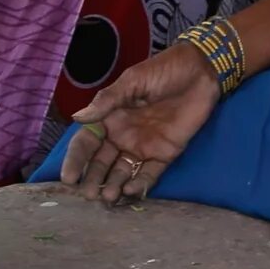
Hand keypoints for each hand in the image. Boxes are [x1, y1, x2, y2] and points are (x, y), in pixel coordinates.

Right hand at [59, 47, 218, 204]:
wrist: (200, 71)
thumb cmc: (164, 71)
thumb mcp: (133, 81)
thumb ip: (107, 101)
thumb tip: (77, 117)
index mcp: (110, 118)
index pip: (87, 143)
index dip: (77, 160)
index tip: (68, 179)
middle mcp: (123, 136)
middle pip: (102, 163)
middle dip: (94, 179)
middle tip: (89, 195)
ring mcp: (143, 147)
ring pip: (122, 172)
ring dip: (113, 185)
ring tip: (108, 198)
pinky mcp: (165, 154)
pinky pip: (149, 174)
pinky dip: (139, 184)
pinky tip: (129, 191)